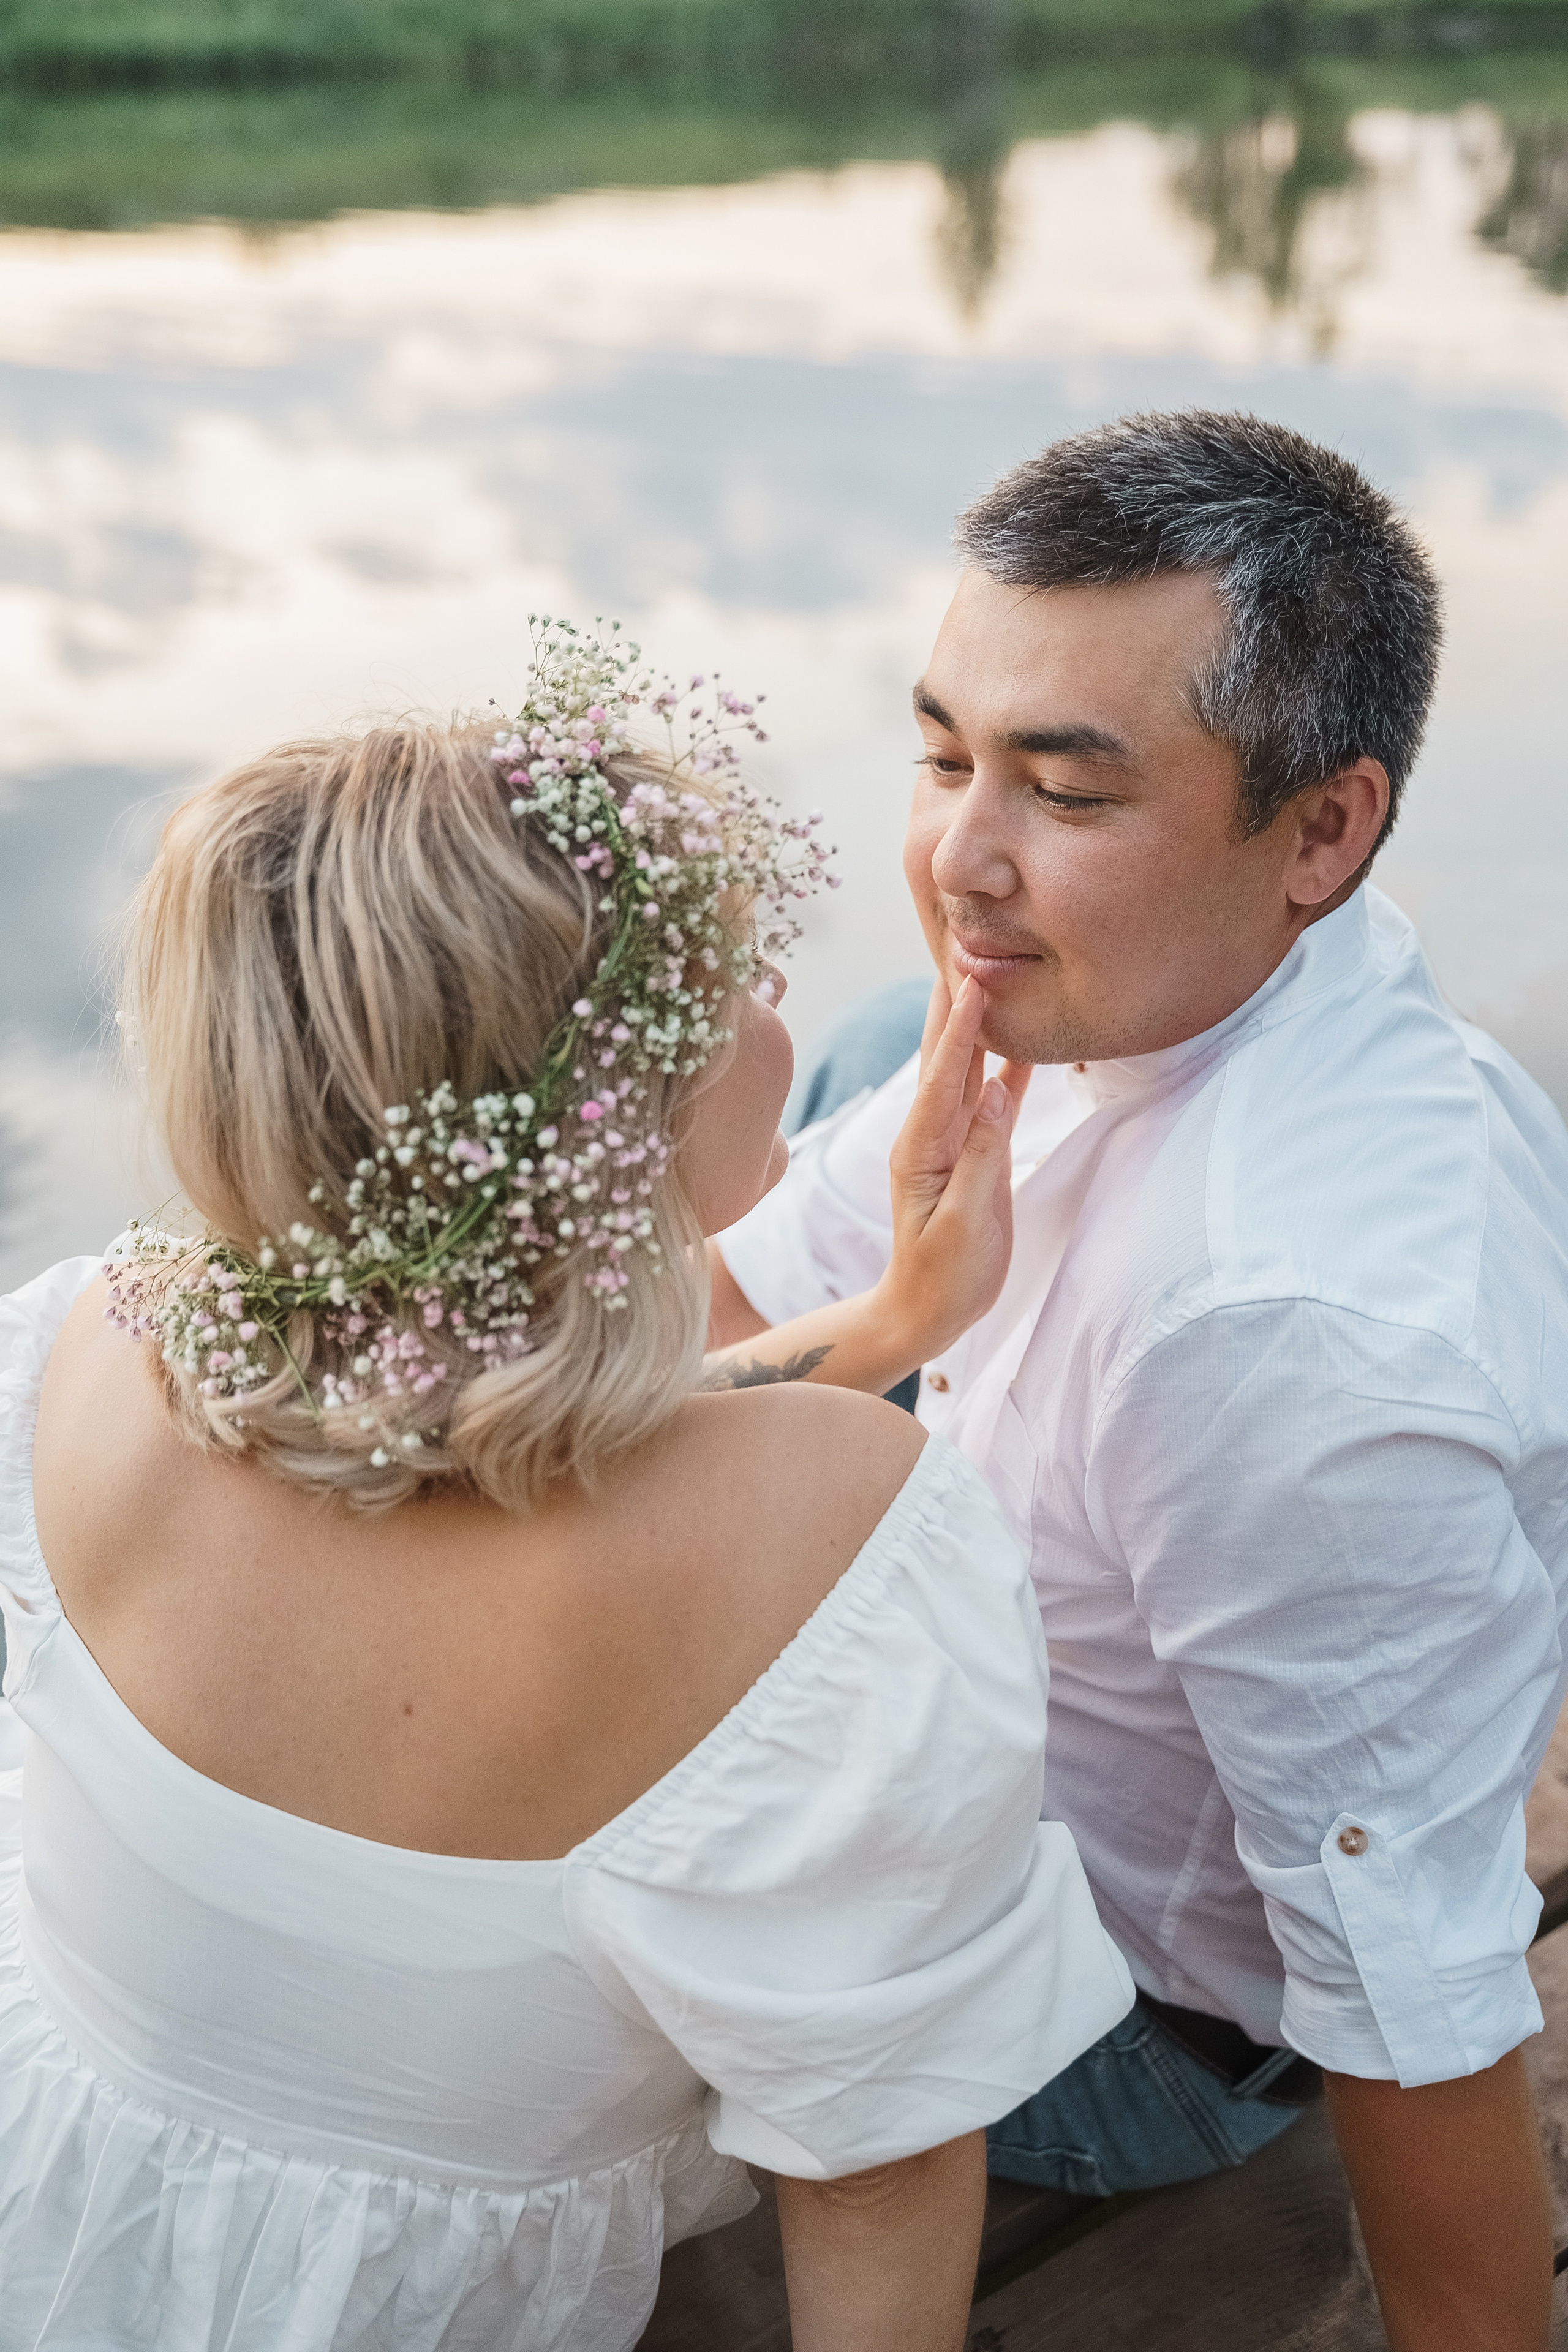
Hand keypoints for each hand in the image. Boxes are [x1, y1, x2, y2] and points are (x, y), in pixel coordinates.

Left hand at [875, 976, 1030, 1367]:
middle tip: (963, 945)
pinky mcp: (976, 1151)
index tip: (971, 978)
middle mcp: (931, 1133)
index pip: (942, 1075)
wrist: (930, 1310)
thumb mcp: (962, 1222)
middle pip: (945, 1055)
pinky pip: (993, 1099)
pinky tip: (1023, 1038)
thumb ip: (979, 1156)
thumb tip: (994, 1093)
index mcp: (920, 1147)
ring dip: (977, 1022)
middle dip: (954, 1001)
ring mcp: (952, 1139)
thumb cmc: (944, 1276)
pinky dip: (1007, 1065)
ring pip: (968, 1069)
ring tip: (988, 972)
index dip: (960, 1027)